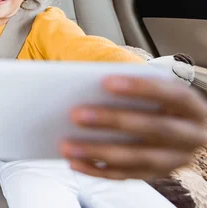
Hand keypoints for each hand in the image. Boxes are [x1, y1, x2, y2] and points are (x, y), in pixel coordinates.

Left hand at [61, 75, 206, 179]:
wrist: (178, 125)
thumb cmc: (154, 99)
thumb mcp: (151, 88)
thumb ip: (128, 85)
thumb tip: (85, 85)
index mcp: (191, 106)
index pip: (171, 94)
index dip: (140, 88)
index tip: (105, 81)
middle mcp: (191, 135)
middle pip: (154, 128)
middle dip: (113, 120)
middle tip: (75, 114)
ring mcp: (175, 159)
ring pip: (138, 158)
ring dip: (99, 152)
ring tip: (66, 146)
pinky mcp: (156, 175)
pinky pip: (126, 175)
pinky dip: (97, 170)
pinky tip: (74, 162)